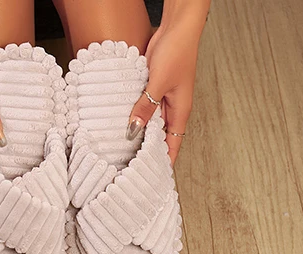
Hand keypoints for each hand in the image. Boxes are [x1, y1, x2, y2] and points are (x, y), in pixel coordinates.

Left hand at [128, 23, 202, 164]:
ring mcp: (163, 99)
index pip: (172, 146)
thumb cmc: (177, 52)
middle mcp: (172, 109)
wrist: (177, 27)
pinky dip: (135, 114)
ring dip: (138, 132)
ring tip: (123, 149)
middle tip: (131, 167)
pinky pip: (143, 107)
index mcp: (180, 112)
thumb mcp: (158, 83)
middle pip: (159, 138)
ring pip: (149, 123)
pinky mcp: (153, 89)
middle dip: (147, 151)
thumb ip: (145, 107)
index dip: (165, 163)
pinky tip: (122, 121)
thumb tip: (133, 129)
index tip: (154, 178)